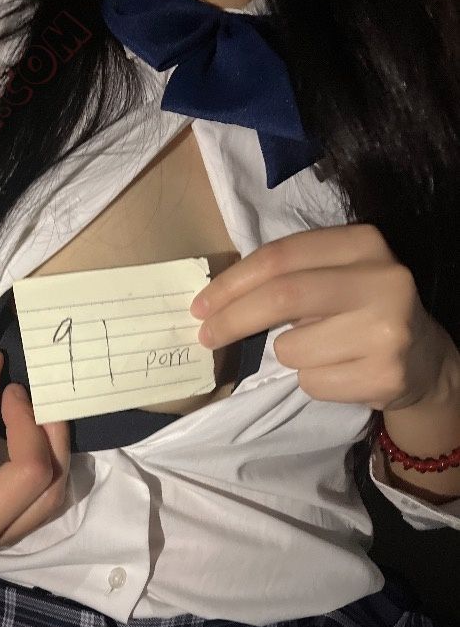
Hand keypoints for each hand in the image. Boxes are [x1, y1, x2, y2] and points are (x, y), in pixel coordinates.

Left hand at [190, 224, 456, 411]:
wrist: (425, 359)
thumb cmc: (360, 312)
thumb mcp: (335, 276)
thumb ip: (287, 276)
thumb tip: (214, 301)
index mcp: (363, 243)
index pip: (280, 257)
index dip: (231, 283)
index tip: (200, 306)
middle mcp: (382, 280)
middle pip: (282, 296)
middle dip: (232, 319)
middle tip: (206, 335)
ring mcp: (388, 329)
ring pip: (291, 348)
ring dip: (287, 355)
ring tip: (320, 350)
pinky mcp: (385, 374)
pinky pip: (311, 382)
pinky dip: (310, 381)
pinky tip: (341, 371)